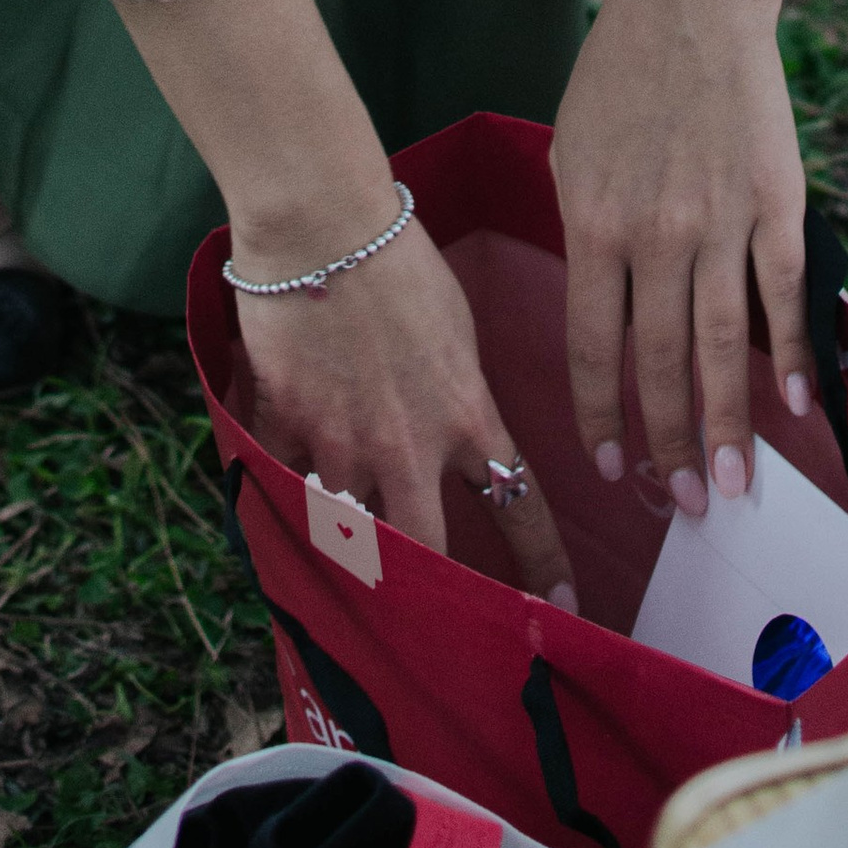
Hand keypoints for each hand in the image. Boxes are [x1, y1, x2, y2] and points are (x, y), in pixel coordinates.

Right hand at [113, 0, 573, 601]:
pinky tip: (284, 491)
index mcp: (467, 416)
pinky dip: (287, 491)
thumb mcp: (456, 328)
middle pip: (428, 553)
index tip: (563, 609)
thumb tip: (459, 431)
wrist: (322, 224)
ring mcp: (342, 445)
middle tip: (439, 624)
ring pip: (349, 529)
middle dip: (435, 593)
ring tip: (348, 557)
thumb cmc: (400, 256)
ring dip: (353, 540)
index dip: (543, 567)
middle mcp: (408, 447)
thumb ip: (460, 393)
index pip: (521, 508)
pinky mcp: (286, 428)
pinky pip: (286, 483)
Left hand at [551, 0, 840, 507]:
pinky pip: (784, 293)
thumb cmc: (620, 75)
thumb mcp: (573, 155)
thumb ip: (588, 236)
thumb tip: (606, 317)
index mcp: (592, 222)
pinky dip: (794, 354)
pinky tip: (799, 406)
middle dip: (670, 445)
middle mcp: (654, 233)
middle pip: (660, 363)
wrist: (688, 0)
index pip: (591, 346)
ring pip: (724, 346)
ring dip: (729, 424)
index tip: (613, 470)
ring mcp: (719, 219)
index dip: (603, 415)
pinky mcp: (775, 201)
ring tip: (735, 487)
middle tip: (685, 508)